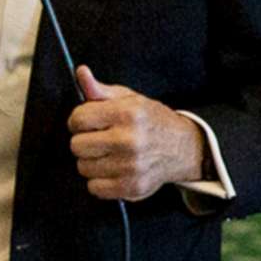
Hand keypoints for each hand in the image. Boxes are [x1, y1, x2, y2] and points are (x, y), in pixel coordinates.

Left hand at [68, 65, 204, 201]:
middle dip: (84, 140)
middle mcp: (129, 141)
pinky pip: (95, 188)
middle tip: (99, 138)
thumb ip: (100, 89)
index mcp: (126, 114)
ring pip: (83, 167)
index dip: (79, 120)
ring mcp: (131, 167)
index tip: (89, 122)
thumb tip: (80, 72)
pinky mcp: (133, 187)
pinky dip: (99, 181)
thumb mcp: (129, 98)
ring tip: (108, 154)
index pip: (77, 119)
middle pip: (77, 145)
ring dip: (91, 161)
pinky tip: (112, 169)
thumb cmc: (151, 120)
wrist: (183, 148)